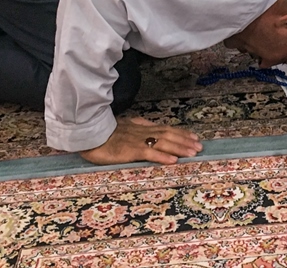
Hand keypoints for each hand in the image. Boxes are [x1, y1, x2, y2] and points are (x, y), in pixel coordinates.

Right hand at [79, 117, 202, 164]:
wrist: (87, 132)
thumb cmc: (103, 132)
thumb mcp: (123, 126)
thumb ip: (137, 127)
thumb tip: (152, 128)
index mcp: (140, 127)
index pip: (165, 128)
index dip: (180, 133)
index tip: (193, 136)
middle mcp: (142, 132)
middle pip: (168, 135)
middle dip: (185, 140)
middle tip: (200, 146)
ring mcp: (137, 141)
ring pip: (163, 143)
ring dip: (180, 148)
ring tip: (193, 152)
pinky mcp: (130, 150)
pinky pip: (149, 153)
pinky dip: (163, 157)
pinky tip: (173, 161)